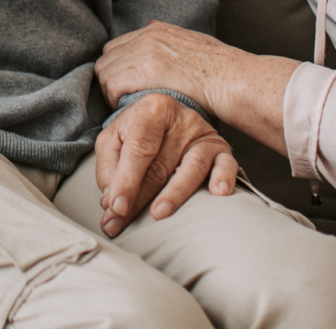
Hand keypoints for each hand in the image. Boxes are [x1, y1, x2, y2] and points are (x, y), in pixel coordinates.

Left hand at [94, 94, 237, 237]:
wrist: (167, 114)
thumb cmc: (137, 132)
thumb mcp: (114, 139)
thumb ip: (108, 168)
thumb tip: (112, 203)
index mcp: (151, 111)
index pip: (139, 150)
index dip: (126, 181)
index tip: (116, 208)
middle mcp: (180, 120)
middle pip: (160, 165)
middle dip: (140, 200)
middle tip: (121, 224)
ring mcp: (202, 134)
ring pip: (192, 167)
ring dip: (175, 194)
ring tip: (159, 214)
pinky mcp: (220, 148)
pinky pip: (226, 164)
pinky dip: (224, 178)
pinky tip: (218, 192)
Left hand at [96, 21, 241, 109]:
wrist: (231, 79)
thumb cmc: (219, 71)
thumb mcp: (193, 43)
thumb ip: (169, 39)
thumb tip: (153, 27)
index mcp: (156, 30)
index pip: (117, 47)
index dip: (118, 69)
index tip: (125, 86)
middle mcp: (147, 36)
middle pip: (107, 58)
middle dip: (110, 79)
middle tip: (122, 99)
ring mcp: (144, 51)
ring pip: (105, 72)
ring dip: (111, 91)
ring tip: (126, 106)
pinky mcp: (144, 70)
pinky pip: (112, 85)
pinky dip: (115, 100)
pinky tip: (129, 109)